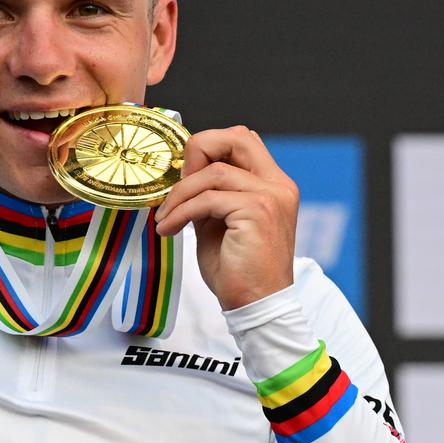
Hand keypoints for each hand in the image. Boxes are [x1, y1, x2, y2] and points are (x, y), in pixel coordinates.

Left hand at [153, 126, 297, 309]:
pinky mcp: (257, 212)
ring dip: (179, 194)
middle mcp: (278, 185)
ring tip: (165, 218)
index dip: (208, 148)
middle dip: (197, 150)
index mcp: (274, 184)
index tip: (183, 176)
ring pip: (214, 171)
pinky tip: (169, 229)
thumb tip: (182, 173)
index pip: (242, 140)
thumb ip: (209, 194)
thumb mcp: (220, 222)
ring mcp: (271, 196)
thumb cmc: (238, 270)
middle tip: (175, 182)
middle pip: (237, 137)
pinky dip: (181, 212)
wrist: (256, 305)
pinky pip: (207, 199)